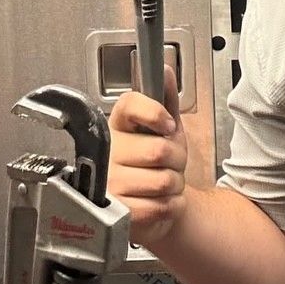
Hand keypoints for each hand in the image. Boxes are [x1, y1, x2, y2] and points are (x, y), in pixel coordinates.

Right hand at [107, 65, 187, 247]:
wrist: (153, 203)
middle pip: (159, 150)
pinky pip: (161, 206)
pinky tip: (158, 202)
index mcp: (117, 125)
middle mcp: (107, 153)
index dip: (155, 113)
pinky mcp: (119, 213)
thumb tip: (165, 70)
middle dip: (177, 159)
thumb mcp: (166, 128)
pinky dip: (170, 206)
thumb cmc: (157, 162)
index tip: (167, 124)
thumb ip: (166, 99)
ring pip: (163, 180)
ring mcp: (109, 184)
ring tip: (162, 183)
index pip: (131, 105)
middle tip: (169, 163)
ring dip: (174, 185)